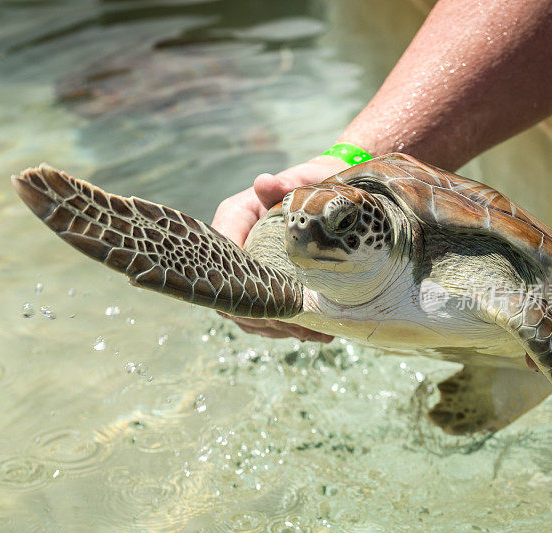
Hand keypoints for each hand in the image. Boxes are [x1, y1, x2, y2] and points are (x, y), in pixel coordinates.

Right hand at [211, 155, 346, 341]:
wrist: (331, 195)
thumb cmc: (317, 183)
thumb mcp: (309, 179)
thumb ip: (288, 183)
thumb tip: (264, 183)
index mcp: (237, 216)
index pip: (221, 253)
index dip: (238, 282)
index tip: (272, 299)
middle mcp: (236, 244)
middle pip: (231, 290)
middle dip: (262, 314)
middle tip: (298, 326)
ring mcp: (247, 268)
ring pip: (245, 309)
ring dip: (276, 327)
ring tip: (311, 333)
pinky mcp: (262, 284)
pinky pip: (262, 314)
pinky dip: (285, 327)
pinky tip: (315, 333)